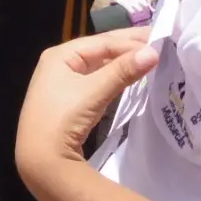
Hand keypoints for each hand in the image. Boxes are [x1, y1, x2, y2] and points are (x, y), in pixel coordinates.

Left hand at [16, 28, 159, 168]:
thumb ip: (122, 71)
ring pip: (99, 66)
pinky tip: (130, 76)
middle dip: (128, 47)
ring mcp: (63, 83)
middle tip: (158, 42)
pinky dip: (114, 77)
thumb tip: (153, 53)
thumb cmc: (64, 117)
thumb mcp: (94, 91)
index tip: (158, 42)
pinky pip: (96, 81)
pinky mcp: (70, 101)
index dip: (130, 41)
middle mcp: (60, 64)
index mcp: (60, 55)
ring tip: (149, 57)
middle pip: (99, 51)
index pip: (101, 42)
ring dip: (123, 62)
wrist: (41, 158)